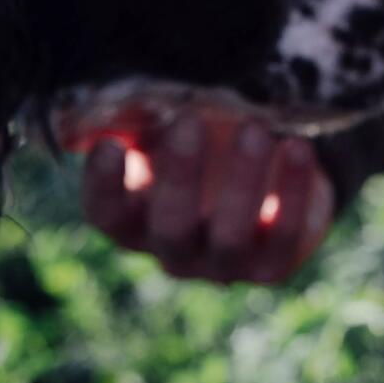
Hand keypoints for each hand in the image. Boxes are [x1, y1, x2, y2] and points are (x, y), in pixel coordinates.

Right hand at [82, 110, 334, 283]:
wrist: (275, 179)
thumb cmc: (208, 149)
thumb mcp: (169, 131)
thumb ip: (133, 122)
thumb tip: (86, 116)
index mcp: (136, 223)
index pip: (107, 216)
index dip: (104, 186)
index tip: (111, 145)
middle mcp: (176, 254)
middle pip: (170, 228)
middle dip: (179, 175)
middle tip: (189, 120)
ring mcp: (226, 266)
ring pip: (230, 237)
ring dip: (242, 180)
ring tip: (255, 128)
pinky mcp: (273, 266)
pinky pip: (286, 234)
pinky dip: (293, 191)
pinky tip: (296, 146)